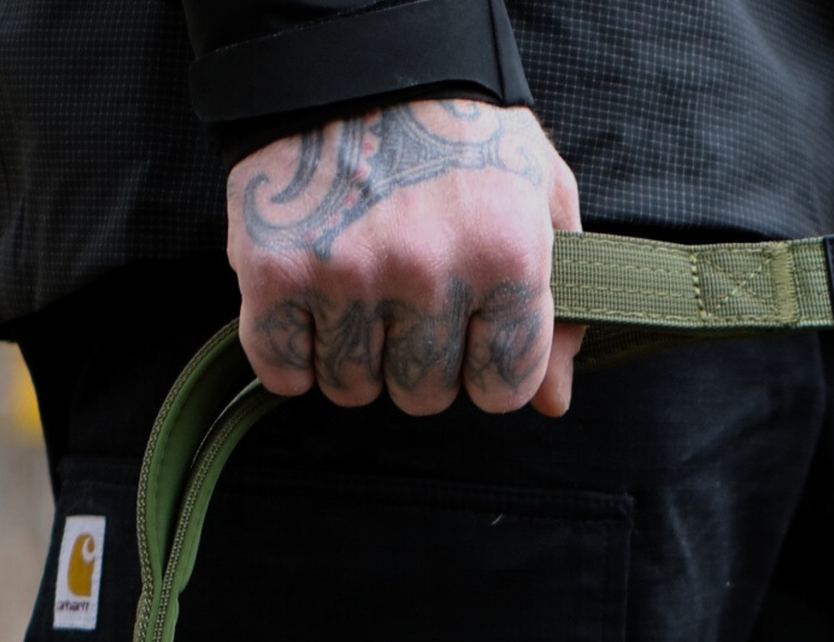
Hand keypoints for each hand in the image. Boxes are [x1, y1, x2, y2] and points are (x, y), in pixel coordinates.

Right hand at [227, 99, 583, 415]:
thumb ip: (559, 307)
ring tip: (359, 291)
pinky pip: (282, 369)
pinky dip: (289, 354)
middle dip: (418, 361)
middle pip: (423, 394)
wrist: (353, 49)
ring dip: (354, 357)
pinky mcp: (274, 270)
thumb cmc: (458, 130)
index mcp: (505, 255)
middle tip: (407, 298)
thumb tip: (554, 400)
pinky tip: (308, 309)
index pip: (504, 387)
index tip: (469, 330)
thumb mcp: (539, 195)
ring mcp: (348, 272)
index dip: (486, 366)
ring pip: (353, 387)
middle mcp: (429, 270)